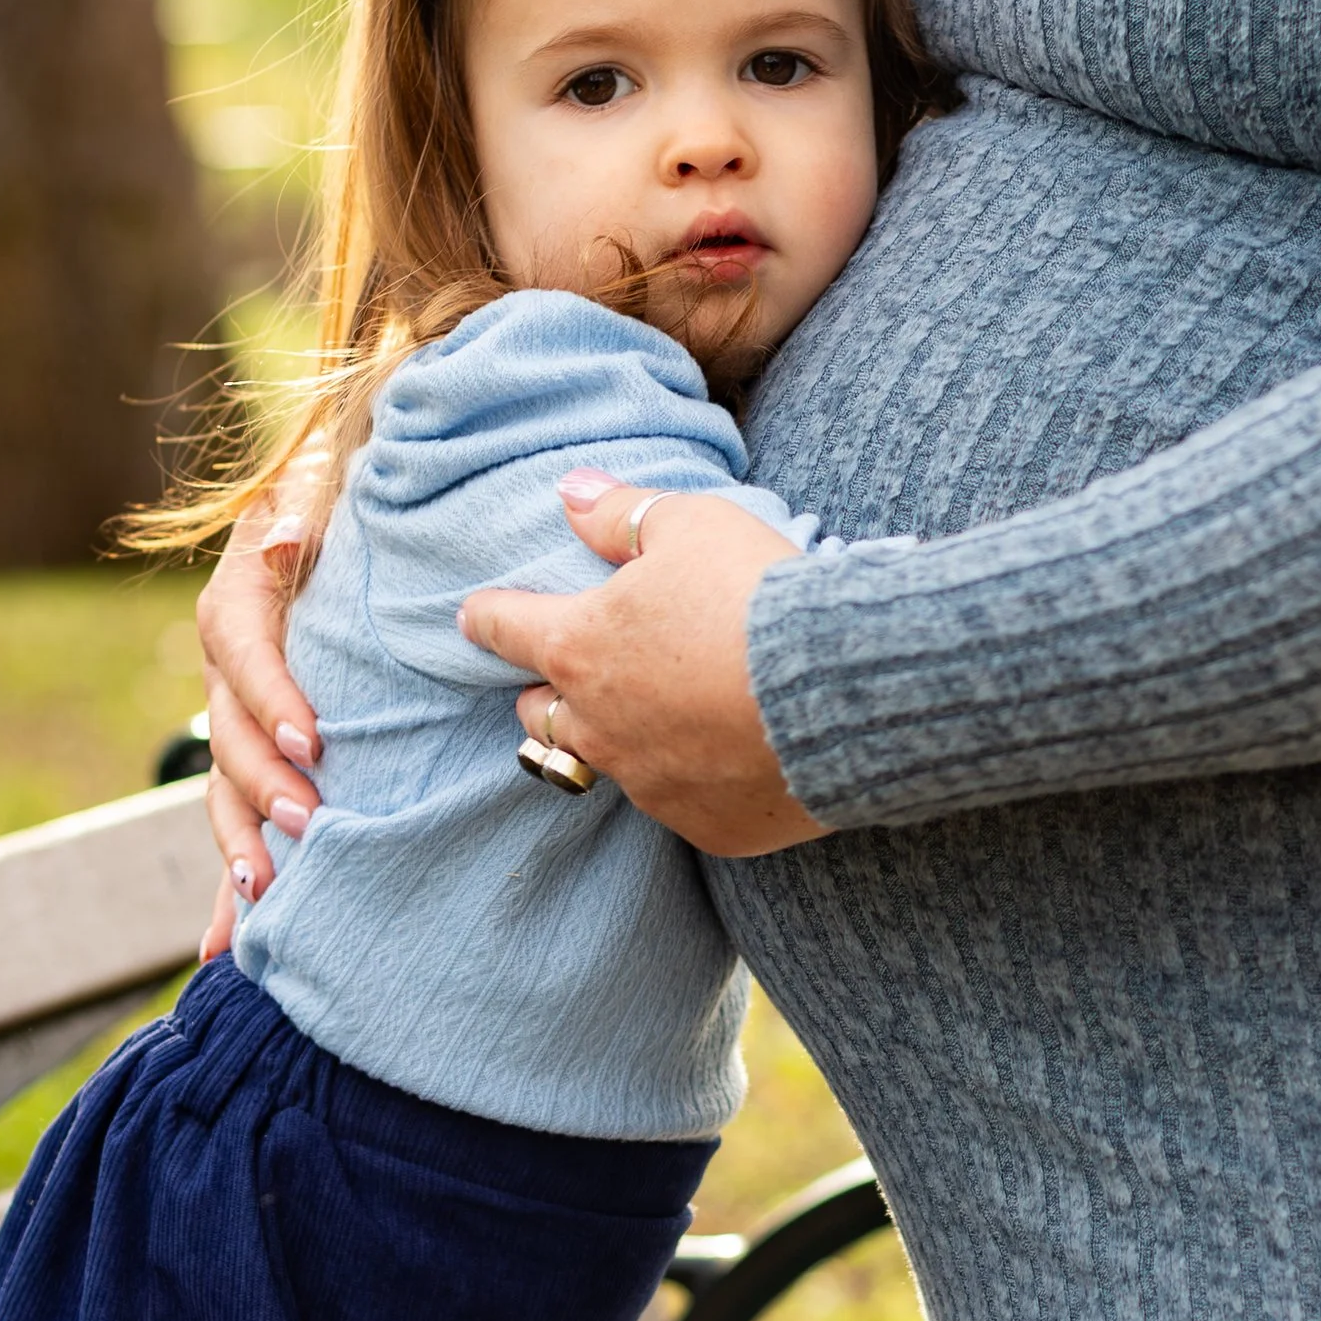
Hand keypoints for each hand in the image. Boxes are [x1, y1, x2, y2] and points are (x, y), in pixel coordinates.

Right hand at [195, 495, 324, 958]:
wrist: (333, 526)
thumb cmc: (340, 509)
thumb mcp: (321, 492)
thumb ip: (302, 509)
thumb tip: (287, 535)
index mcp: (241, 601)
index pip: (242, 649)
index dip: (272, 695)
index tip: (314, 738)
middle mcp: (229, 669)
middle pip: (229, 731)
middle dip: (264, 782)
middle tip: (309, 820)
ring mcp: (238, 719)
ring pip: (224, 787)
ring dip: (239, 841)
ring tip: (263, 890)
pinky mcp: (258, 760)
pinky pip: (237, 825)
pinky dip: (227, 889)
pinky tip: (225, 949)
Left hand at [461, 480, 827, 857]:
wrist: (845, 687)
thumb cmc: (758, 595)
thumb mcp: (692, 525)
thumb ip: (620, 513)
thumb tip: (569, 493)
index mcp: (582, 648)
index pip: (506, 629)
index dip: (488, 617)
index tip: (475, 617)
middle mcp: (601, 726)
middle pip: (541, 714)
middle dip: (548, 691)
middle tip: (574, 673)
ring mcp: (650, 785)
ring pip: (609, 764)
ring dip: (623, 737)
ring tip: (663, 714)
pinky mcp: (706, 827)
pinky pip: (682, 803)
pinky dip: (695, 778)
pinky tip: (730, 754)